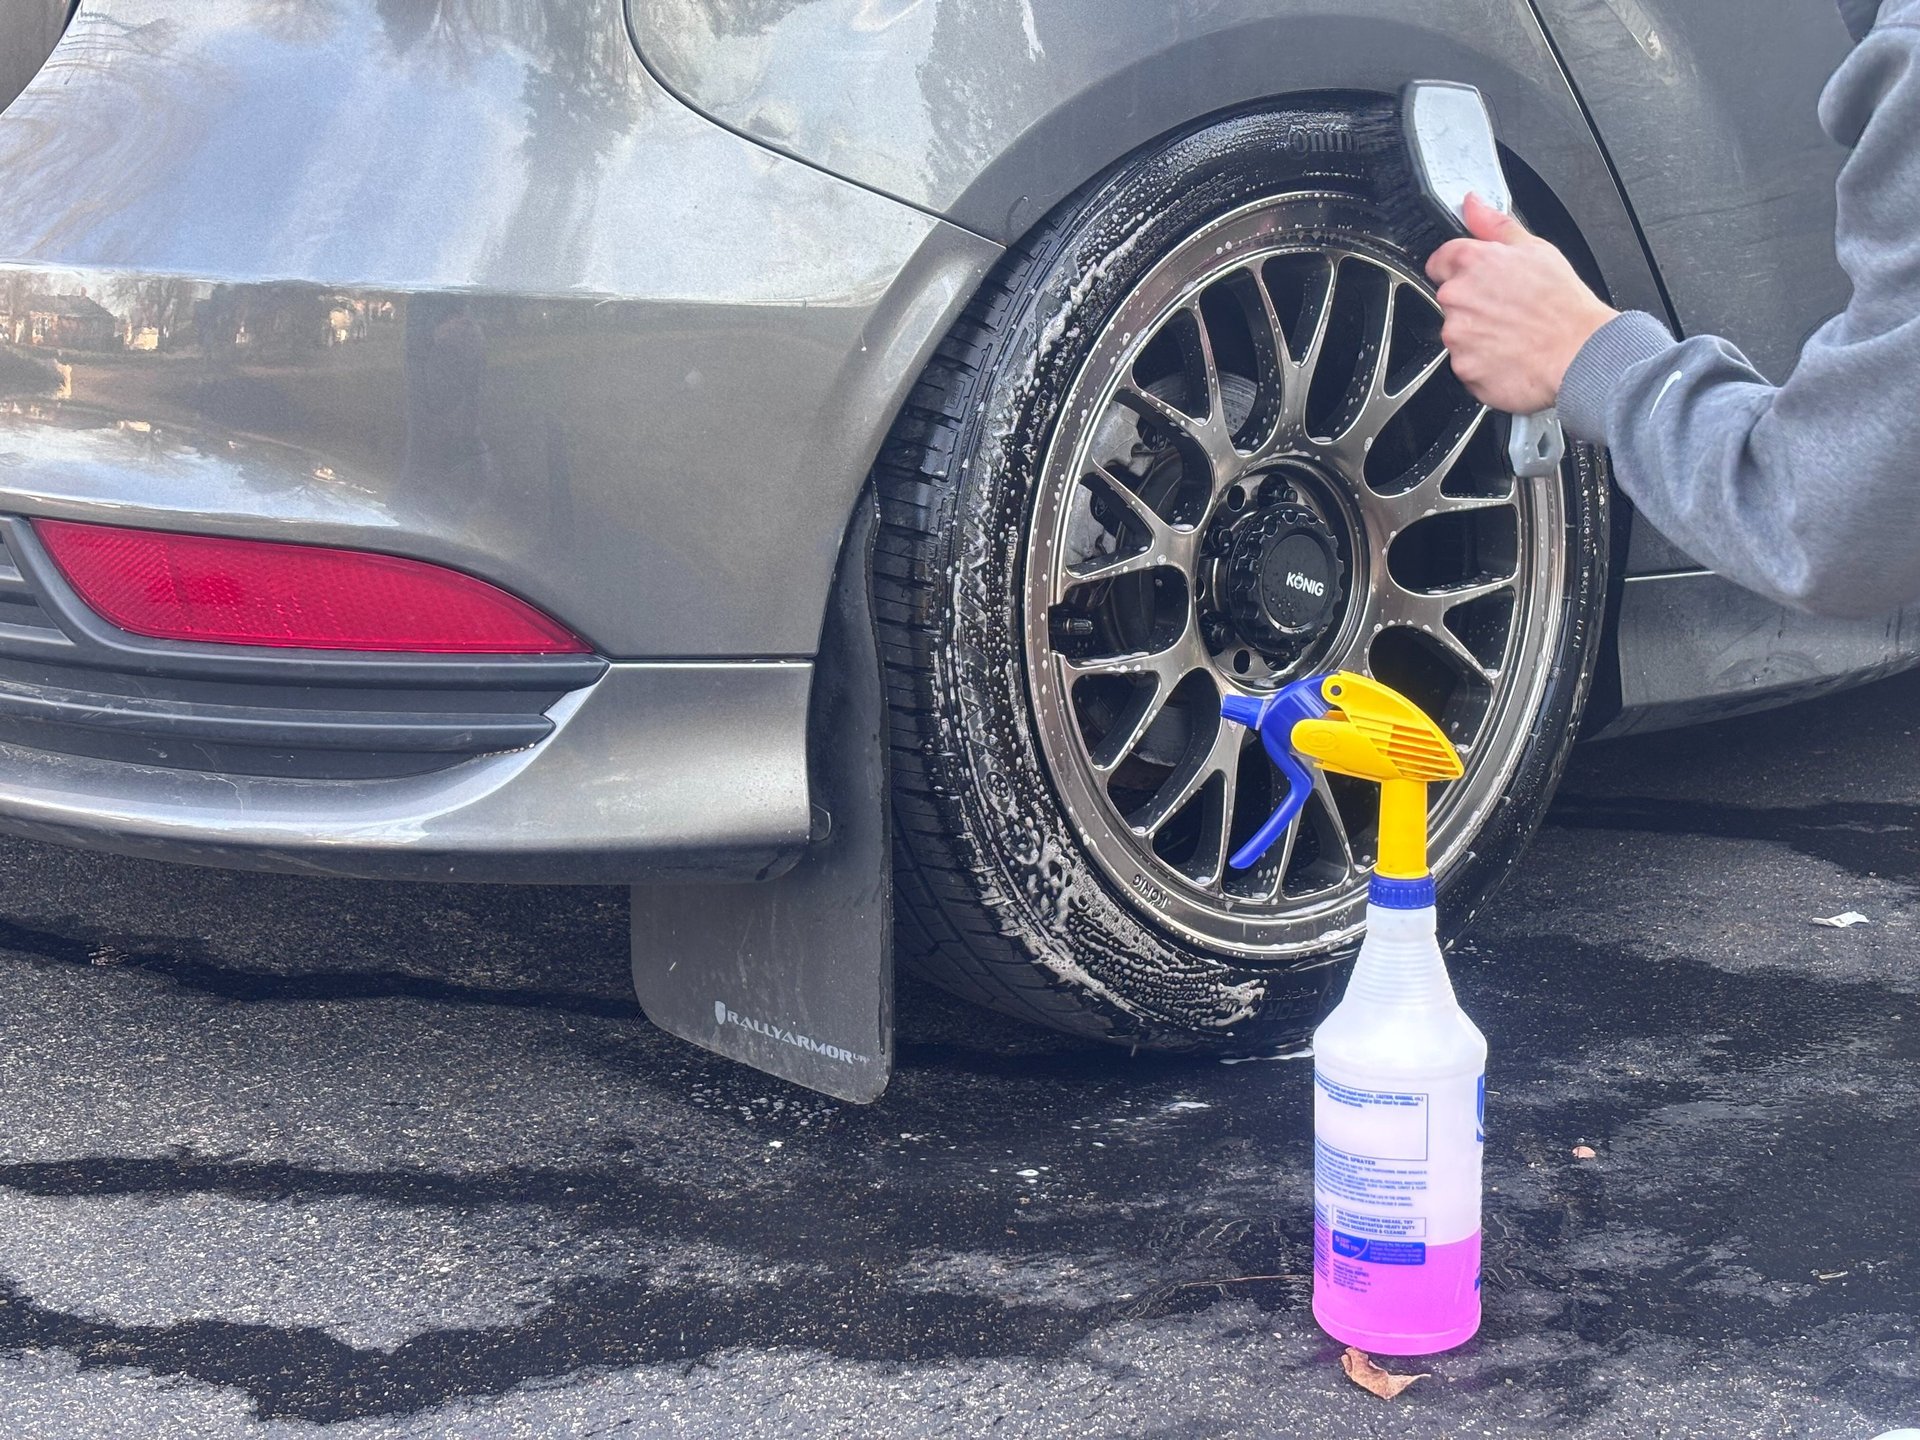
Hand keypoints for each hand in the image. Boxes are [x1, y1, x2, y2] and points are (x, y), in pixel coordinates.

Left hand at [1426, 195, 1619, 413]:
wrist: (1579, 352)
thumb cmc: (1563, 304)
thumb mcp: (1536, 249)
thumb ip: (1494, 225)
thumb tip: (1473, 204)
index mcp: (1472, 262)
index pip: (1440, 260)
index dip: (1459, 270)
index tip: (1478, 280)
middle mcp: (1457, 298)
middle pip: (1450, 300)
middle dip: (1473, 304)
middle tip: (1508, 311)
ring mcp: (1457, 336)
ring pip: (1458, 334)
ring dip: (1478, 336)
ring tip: (1513, 335)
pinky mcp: (1463, 368)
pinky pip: (1466, 365)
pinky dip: (1483, 363)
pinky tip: (1510, 355)